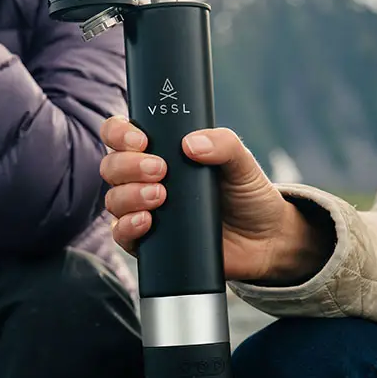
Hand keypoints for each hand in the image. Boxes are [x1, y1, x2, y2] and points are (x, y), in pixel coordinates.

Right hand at [100, 117, 333, 282]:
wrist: (264, 240)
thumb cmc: (248, 195)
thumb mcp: (241, 162)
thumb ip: (223, 144)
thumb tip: (191, 143)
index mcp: (161, 152)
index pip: (121, 135)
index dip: (119, 133)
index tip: (141, 140)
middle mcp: (145, 180)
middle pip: (111, 166)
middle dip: (128, 165)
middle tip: (160, 170)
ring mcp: (145, 211)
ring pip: (113, 200)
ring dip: (129, 195)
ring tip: (160, 197)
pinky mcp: (148, 244)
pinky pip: (121, 235)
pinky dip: (128, 227)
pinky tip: (147, 222)